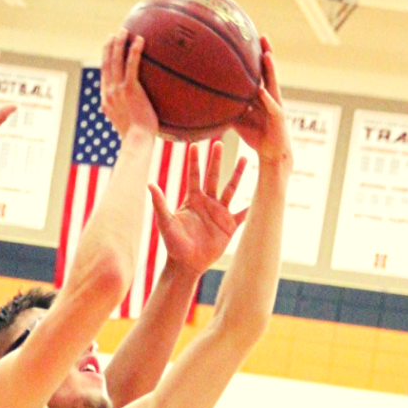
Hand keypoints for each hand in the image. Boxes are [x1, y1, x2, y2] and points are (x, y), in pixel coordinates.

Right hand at [101, 32, 157, 138]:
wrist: (137, 142)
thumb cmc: (137, 140)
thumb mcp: (129, 128)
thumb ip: (131, 117)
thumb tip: (142, 115)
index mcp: (107, 102)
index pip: (104, 78)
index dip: (105, 62)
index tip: (108, 51)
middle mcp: (109, 94)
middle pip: (106, 65)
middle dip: (109, 47)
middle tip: (113, 35)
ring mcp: (118, 91)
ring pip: (115, 61)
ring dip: (118, 43)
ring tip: (124, 31)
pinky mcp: (129, 89)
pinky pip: (131, 65)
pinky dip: (134, 50)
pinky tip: (140, 39)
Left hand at [150, 142, 247, 275]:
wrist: (187, 264)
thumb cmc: (174, 244)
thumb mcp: (165, 222)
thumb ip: (160, 203)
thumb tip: (150, 184)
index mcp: (192, 200)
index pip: (194, 176)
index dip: (194, 161)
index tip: (194, 145)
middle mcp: (207, 203)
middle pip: (213, 176)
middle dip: (216, 160)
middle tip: (219, 142)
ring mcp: (219, 213)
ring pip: (231, 189)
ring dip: (237, 174)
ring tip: (244, 158)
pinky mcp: (229, 226)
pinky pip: (242, 214)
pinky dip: (250, 207)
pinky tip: (258, 197)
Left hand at [232, 38, 292, 172]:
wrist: (271, 154)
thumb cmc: (256, 136)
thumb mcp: (238, 120)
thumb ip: (228, 109)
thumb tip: (208, 102)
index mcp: (262, 95)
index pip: (259, 72)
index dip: (256, 56)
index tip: (250, 39)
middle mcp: (270, 96)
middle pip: (268, 72)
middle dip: (267, 54)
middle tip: (262, 36)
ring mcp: (276, 105)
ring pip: (273, 84)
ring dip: (270, 70)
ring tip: (266, 56)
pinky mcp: (278, 118)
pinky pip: (272, 107)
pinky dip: (267, 99)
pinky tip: (262, 91)